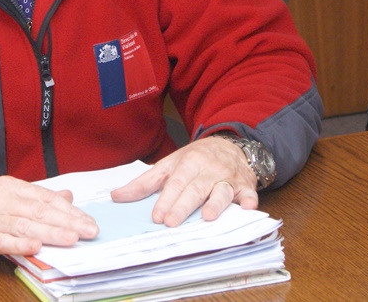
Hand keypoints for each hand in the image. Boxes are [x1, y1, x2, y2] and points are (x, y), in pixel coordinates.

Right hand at [0, 175, 98, 258]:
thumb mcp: (7, 193)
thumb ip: (37, 196)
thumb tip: (66, 196)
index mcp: (13, 188)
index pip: (47, 198)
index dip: (70, 211)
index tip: (89, 221)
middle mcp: (4, 200)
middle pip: (40, 210)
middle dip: (67, 221)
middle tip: (89, 231)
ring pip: (25, 224)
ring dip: (49, 231)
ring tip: (71, 238)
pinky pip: (1, 240)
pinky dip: (17, 243)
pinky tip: (34, 246)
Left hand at [110, 136, 258, 226]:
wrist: (230, 144)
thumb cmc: (195, 159)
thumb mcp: (169, 165)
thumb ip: (144, 183)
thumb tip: (116, 196)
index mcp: (188, 162)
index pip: (175, 182)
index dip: (166, 200)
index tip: (157, 216)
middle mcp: (208, 169)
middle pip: (195, 188)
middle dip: (183, 205)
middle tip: (172, 223)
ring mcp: (228, 177)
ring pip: (222, 191)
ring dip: (216, 203)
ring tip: (207, 217)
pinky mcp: (246, 186)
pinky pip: (250, 193)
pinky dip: (250, 200)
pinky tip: (248, 208)